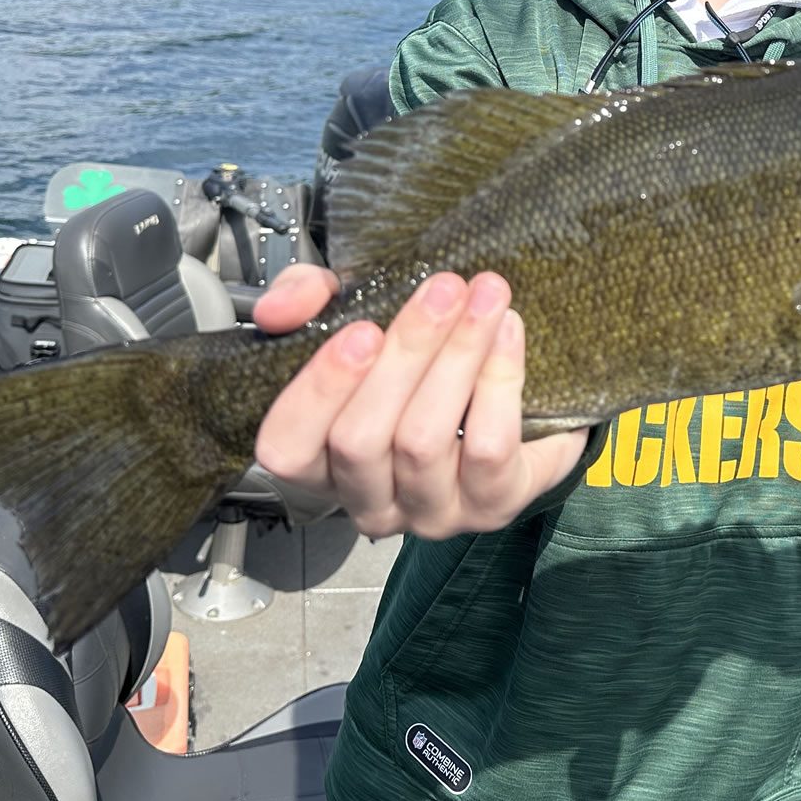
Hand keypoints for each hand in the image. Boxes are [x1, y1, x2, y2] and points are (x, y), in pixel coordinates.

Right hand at [252, 264, 587, 537]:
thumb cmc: (417, 362)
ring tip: (486, 298)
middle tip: (444, 289)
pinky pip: (489, 448)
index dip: (318, 392)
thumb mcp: (352, 315)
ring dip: (459, 356)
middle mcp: (368, 501)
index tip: (361, 329)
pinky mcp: (492, 506)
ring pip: (425, 442)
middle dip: (406, 353)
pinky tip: (509, 333)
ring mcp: (429, 511)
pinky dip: (500, 382)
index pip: (287, 448)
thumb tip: (281, 308)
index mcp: (321, 462)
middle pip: (362, 440)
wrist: (519, 403)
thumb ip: (306, 299)